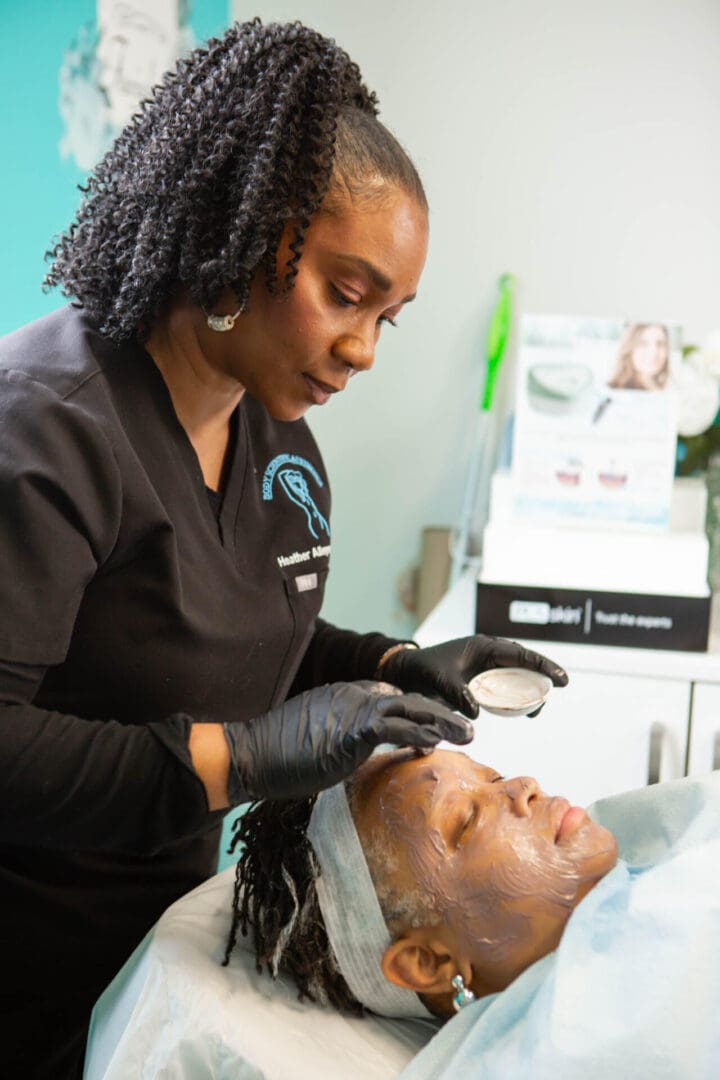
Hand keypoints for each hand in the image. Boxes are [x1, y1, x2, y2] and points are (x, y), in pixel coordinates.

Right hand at [223, 681, 473, 802]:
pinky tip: (437, 743)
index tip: (436, 723)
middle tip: (465, 726)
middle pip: (408, 699)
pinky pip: (398, 730)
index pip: (391, 696)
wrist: (253, 753)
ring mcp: (354, 709)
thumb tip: (350, 753)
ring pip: (411, 710)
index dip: (418, 710)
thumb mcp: (314, 738)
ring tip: (467, 733)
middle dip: (439, 712)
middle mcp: (353, 696)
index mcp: (344, 695)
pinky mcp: (355, 730)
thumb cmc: (277, 753)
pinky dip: (421, 735)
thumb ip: (339, 738)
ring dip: (443, 722)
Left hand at [380, 636, 568, 718]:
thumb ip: (459, 694)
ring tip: (540, 706)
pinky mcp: (480, 677)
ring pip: (516, 673)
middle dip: (543, 673)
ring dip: (530, 687)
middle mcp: (488, 653)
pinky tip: (523, 710)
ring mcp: (485, 665)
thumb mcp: (441, 681)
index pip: (520, 654)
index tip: (561, 677)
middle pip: (523, 661)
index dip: (542, 665)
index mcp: (483, 647)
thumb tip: (478, 712)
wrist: (408, 671)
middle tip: (561, 686)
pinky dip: (515, 695)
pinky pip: (504, 684)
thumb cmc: (424, 670)